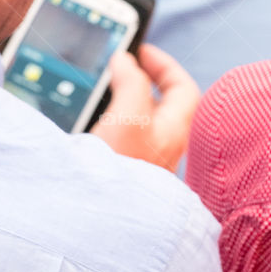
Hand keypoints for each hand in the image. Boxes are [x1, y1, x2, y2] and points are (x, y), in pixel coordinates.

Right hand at [90, 43, 199, 171]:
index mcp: (175, 131)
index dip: (164, 64)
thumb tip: (125, 60)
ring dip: (121, 102)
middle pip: (162, 105)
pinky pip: (120, 141)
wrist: (97, 222)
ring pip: (139, 123)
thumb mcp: (129, 114)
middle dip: (141, 81)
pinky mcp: (122, 176)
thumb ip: (130, 81)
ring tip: (101, 91)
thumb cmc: (122, 171)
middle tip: (119, 68)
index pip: (183, 88)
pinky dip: (107, 124)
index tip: (140, 50)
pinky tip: (87, 124)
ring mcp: (143, 165)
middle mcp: (163, 149)